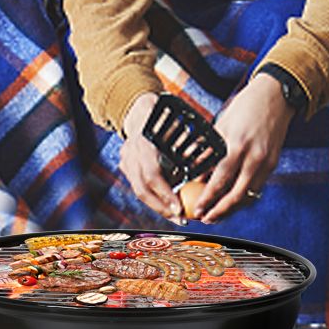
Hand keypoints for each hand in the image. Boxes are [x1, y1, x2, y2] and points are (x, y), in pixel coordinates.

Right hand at [119, 91, 181, 218]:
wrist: (139, 109)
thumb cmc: (163, 115)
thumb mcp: (176, 124)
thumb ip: (187, 144)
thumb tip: (204, 163)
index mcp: (145, 142)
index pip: (153, 175)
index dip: (165, 194)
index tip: (179, 208)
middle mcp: (131, 153)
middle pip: (142, 189)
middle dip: (161, 207)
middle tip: (180, 218)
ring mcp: (125, 160)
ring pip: (138, 190)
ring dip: (157, 206)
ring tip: (175, 216)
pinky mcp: (124, 166)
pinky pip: (138, 186)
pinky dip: (152, 197)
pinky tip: (166, 206)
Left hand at [184, 74, 291, 223]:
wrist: (275, 96)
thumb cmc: (245, 106)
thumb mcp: (221, 125)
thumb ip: (210, 151)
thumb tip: (196, 172)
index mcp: (237, 146)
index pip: (220, 180)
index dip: (208, 198)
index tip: (197, 209)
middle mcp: (254, 157)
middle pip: (237, 195)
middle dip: (220, 211)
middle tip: (207, 218)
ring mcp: (266, 162)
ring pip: (249, 195)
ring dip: (233, 208)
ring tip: (219, 214)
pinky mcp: (274, 163)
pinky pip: (258, 186)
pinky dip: (246, 196)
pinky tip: (234, 199)